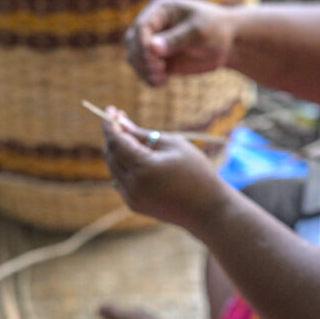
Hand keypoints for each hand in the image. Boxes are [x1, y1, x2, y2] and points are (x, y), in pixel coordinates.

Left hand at [102, 107, 231, 230]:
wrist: (208, 209)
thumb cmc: (196, 171)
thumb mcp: (173, 145)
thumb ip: (144, 135)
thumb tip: (122, 125)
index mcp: (143, 168)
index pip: (116, 141)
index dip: (111, 124)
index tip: (111, 109)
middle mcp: (132, 185)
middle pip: (111, 154)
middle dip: (113, 135)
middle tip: (120, 119)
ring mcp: (131, 198)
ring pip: (114, 168)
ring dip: (117, 150)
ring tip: (130, 136)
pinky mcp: (134, 205)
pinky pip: (120, 180)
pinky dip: (123, 166)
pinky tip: (135, 157)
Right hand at [124, 0, 236, 85]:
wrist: (230, 43)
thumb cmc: (216, 29)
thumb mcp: (199, 31)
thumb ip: (176, 39)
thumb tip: (152, 47)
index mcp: (161, 10)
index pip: (141, 26)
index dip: (142, 44)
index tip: (153, 59)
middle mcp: (154, 25)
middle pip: (132, 43)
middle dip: (142, 59)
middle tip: (160, 69)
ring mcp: (155, 43)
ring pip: (135, 58)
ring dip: (144, 71)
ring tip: (161, 78)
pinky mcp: (160, 60)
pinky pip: (145, 71)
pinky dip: (149, 78)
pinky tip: (162, 84)